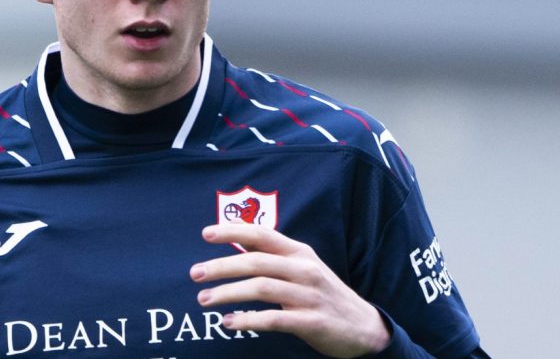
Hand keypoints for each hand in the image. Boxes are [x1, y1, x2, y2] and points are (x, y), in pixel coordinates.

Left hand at [190, 222, 390, 357]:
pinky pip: (274, 319)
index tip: (206, 234)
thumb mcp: (303, 267)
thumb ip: (272, 255)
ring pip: (261, 288)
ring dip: (228, 293)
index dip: (233, 231)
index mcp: (299, 252)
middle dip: (221, 266)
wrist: (365, 327)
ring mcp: (309, 296)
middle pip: (256, 262)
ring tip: (204, 299)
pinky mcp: (311, 322)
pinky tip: (229, 322)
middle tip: (195, 274)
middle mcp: (304, 269)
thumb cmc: (323, 294)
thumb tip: (237, 240)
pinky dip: (249, 320)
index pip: (262, 235)